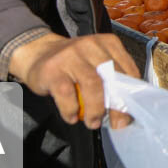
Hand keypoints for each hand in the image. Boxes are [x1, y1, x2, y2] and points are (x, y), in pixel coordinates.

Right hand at [8, 33, 138, 129]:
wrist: (37, 53)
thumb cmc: (73, 64)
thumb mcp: (96, 63)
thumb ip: (111, 79)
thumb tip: (126, 112)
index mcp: (108, 43)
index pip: (127, 69)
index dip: (131, 94)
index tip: (129, 113)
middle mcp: (91, 45)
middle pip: (112, 77)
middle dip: (117, 105)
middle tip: (117, 123)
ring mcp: (71, 56)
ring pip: (92, 85)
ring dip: (96, 109)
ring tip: (94, 123)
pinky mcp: (53, 70)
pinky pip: (67, 94)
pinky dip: (71, 110)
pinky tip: (72, 117)